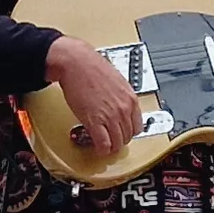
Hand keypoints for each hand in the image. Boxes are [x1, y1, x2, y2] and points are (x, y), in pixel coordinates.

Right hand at [44, 32, 141, 154]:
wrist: (76, 63)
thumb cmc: (91, 67)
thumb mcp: (117, 81)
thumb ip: (121, 97)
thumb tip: (120, 106)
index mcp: (130, 98)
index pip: (137, 126)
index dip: (129, 132)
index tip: (123, 133)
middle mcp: (123, 108)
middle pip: (128, 136)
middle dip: (120, 140)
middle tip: (112, 139)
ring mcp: (110, 116)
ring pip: (117, 143)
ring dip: (111, 147)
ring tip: (105, 145)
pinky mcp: (95, 121)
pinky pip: (103, 144)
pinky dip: (102, 149)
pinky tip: (98, 147)